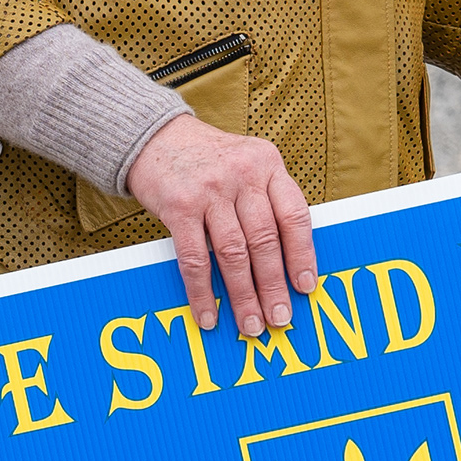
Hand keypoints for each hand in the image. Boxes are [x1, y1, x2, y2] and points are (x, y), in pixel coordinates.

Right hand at [126, 113, 316, 336]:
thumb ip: (268, 200)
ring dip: (243, 295)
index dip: (302, 255)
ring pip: (234, 254)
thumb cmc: (207, 159)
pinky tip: (208, 314)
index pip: (294, 215)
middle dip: (273, 286)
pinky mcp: (179, 206)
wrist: (154, 136)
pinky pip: (195, 258)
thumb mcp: (247, 164)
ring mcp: (210, 190)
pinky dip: (203, 292)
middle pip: (265, 240)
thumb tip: (288, 263)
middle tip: (279, 317)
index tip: (306, 286)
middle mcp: (242, 175)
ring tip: (250, 323)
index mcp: (267, 164)